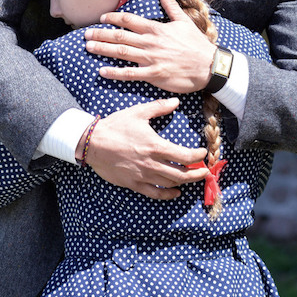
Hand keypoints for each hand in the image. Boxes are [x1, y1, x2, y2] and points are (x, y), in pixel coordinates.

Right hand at [82, 98, 208, 198]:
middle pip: (182, 174)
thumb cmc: (114, 126)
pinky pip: (155, 193)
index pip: (185, 156)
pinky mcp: (134, 183)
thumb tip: (176, 102)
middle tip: (205, 171)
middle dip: (198, 173)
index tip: (202, 153)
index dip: (198, 156)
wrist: (92, 142)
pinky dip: (168, 195)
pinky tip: (175, 192)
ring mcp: (143, 175)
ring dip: (185, 183)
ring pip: (171, 184)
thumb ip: (159, 107)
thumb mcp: (137, 112)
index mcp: (155, 146)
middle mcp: (152, 163)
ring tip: (192, 178)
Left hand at [83, 0, 213, 93]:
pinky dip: (114, 72)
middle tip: (85, 33)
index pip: (129, 20)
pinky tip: (102, 71)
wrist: (210, 66)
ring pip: (121, 52)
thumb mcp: (184, 21)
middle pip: (119, 36)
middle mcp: (150, 42)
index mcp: (156, 29)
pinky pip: (130, 73)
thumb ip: (171, 6)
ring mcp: (151, 59)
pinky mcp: (154, 75)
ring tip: (87, 47)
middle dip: (100, 34)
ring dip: (102, 49)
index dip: (113, 18)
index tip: (101, 18)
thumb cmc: (197, 45)